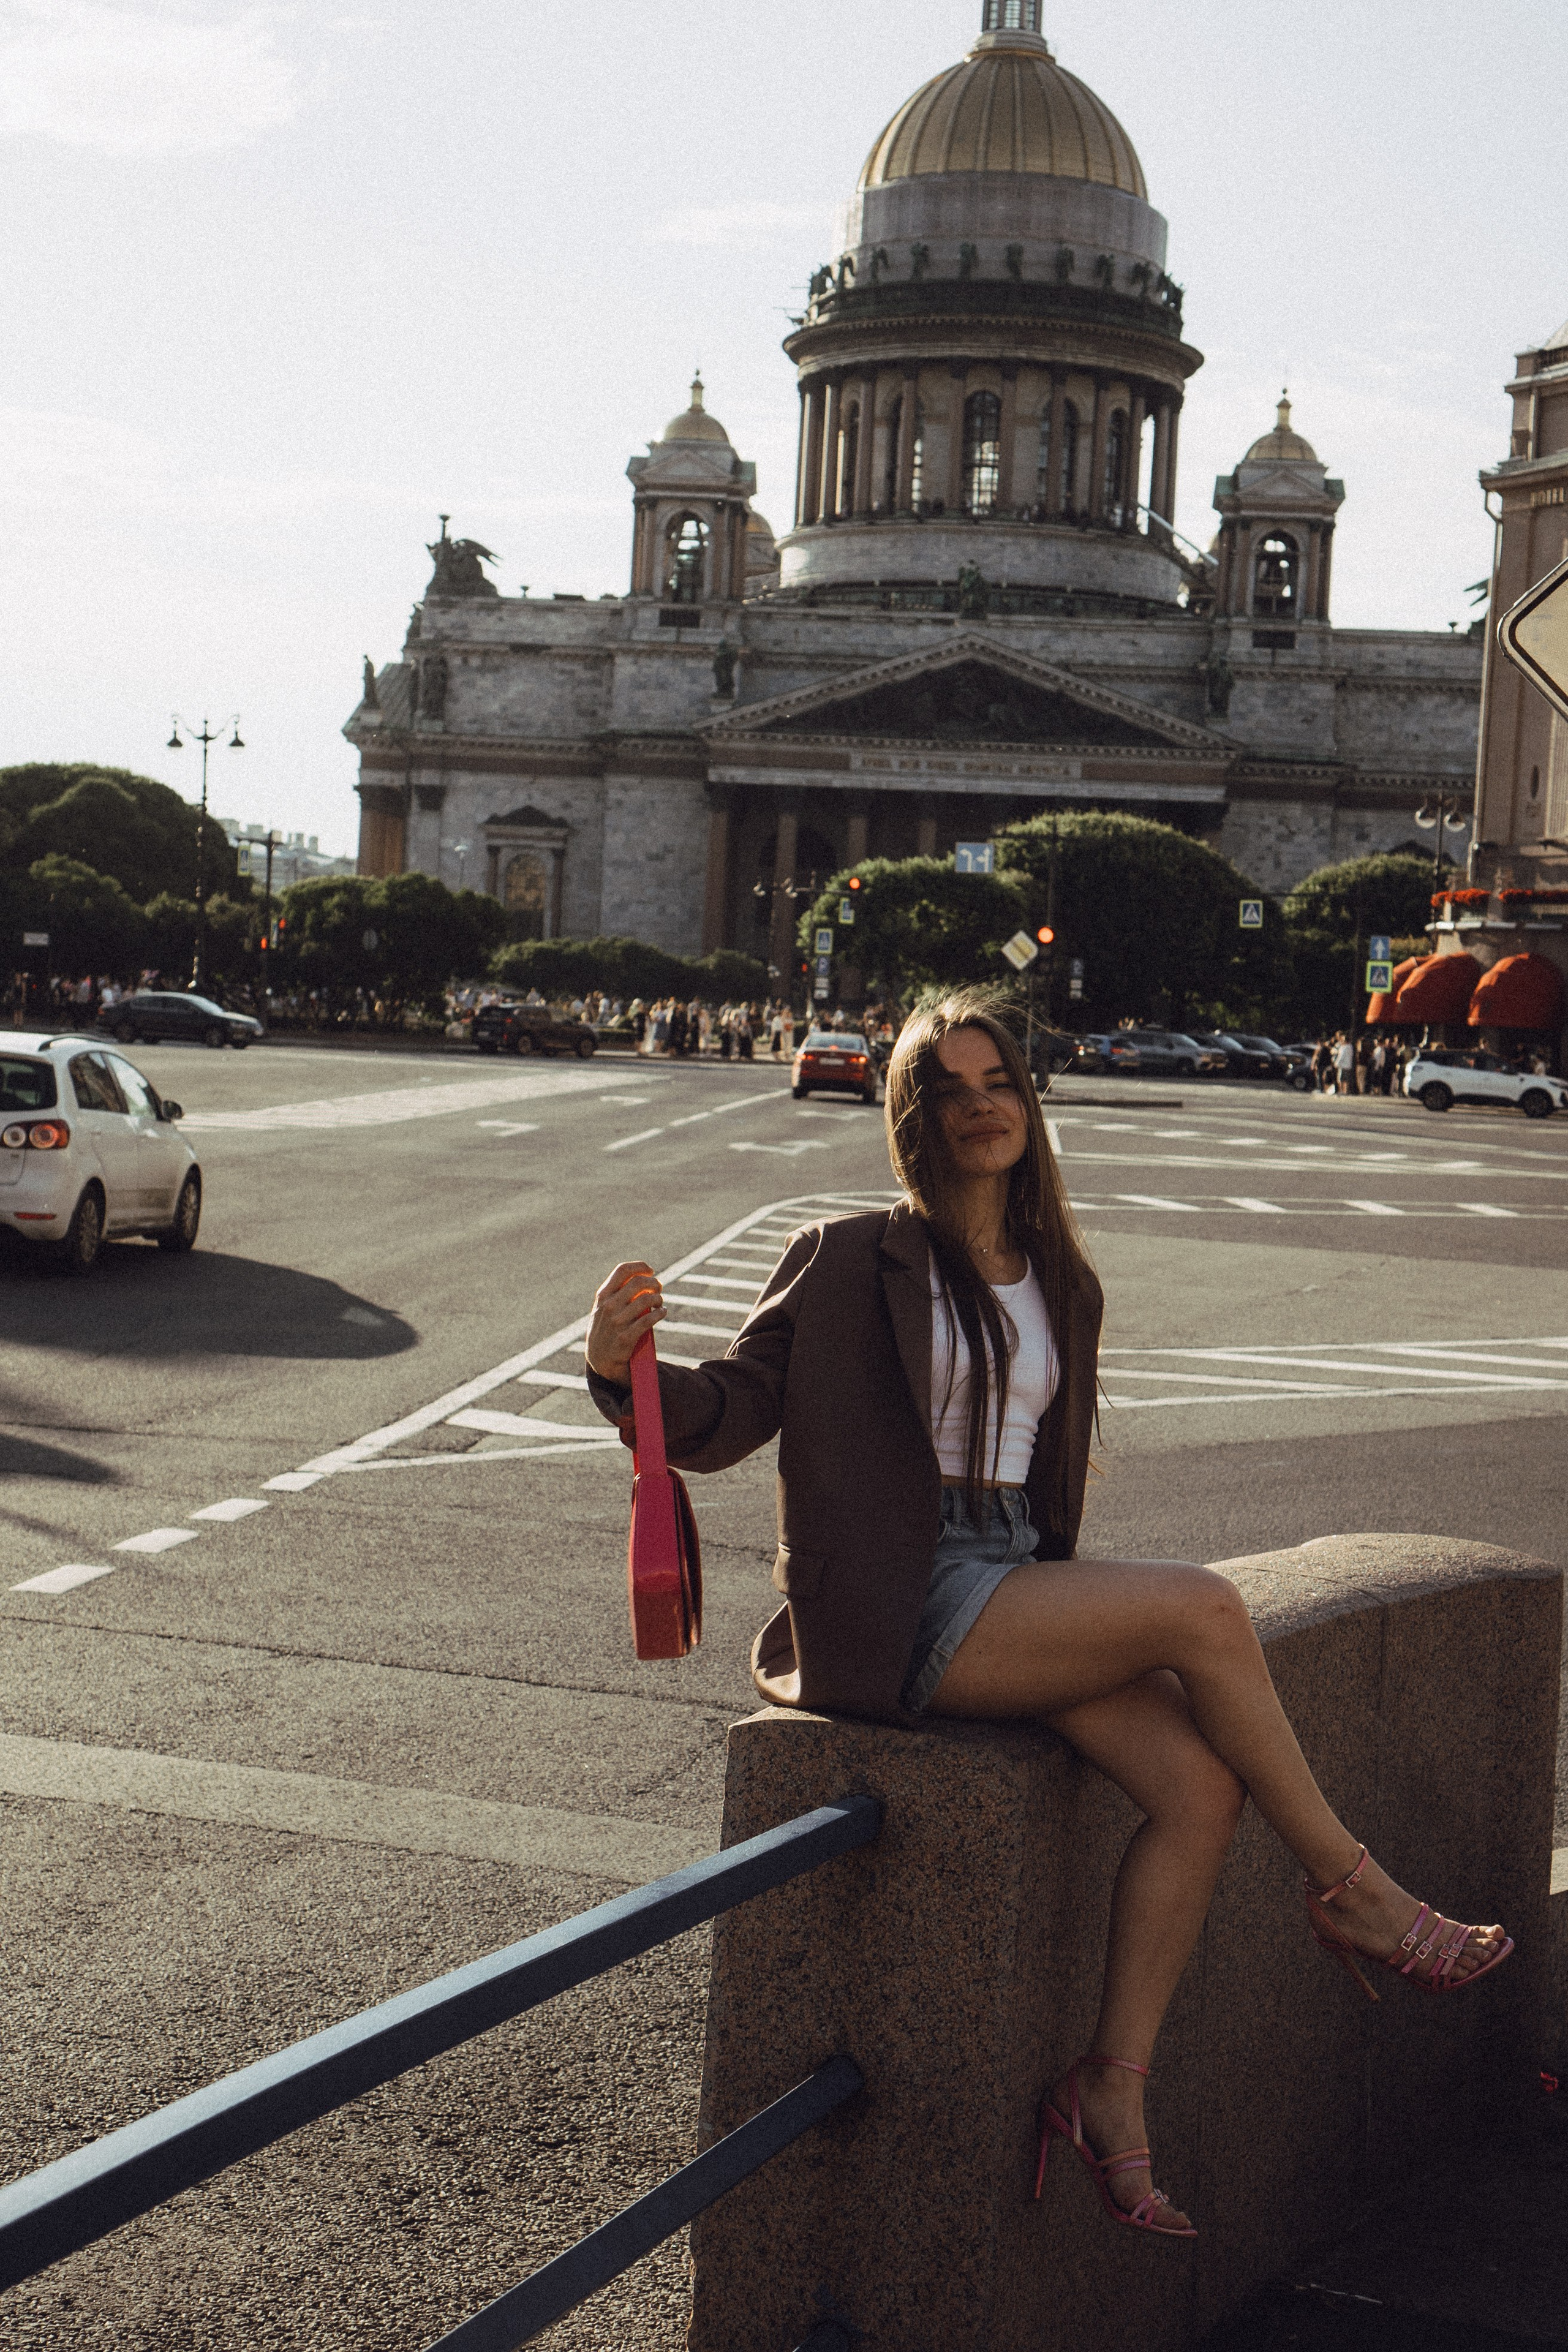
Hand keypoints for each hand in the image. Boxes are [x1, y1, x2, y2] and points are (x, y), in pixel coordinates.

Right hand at [586, 1261, 665, 1382]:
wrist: (600, 1361)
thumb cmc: (606, 1331)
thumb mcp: (602, 1310)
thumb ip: (616, 1294)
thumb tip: (642, 1279)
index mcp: (602, 1296)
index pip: (622, 1270)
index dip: (640, 1267)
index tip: (650, 1271)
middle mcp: (608, 1306)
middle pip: (638, 1283)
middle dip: (654, 1283)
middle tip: (659, 1288)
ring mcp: (617, 1322)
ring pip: (647, 1300)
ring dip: (658, 1299)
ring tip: (660, 1303)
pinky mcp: (626, 1337)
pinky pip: (649, 1320)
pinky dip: (660, 1313)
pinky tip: (662, 1312)